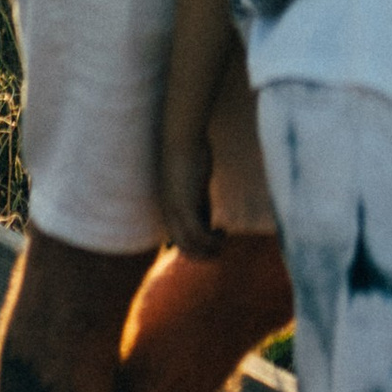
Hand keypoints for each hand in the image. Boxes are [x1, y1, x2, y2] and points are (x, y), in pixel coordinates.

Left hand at [160, 130, 220, 260]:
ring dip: (209, 250)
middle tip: (219, 251)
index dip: (195, 247)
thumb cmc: (190, 153)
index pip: (178, 239)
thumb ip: (199, 200)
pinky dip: (211, 240)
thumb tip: (207, 214)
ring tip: (223, 244)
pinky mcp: (185, 206)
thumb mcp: (196, 183)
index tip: (212, 243)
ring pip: (190, 245)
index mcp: (170, 207)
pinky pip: (198, 234)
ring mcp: (175, 210)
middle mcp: (169, 212)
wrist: (182, 137)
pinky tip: (223, 232)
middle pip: (183, 247)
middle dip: (202, 254)